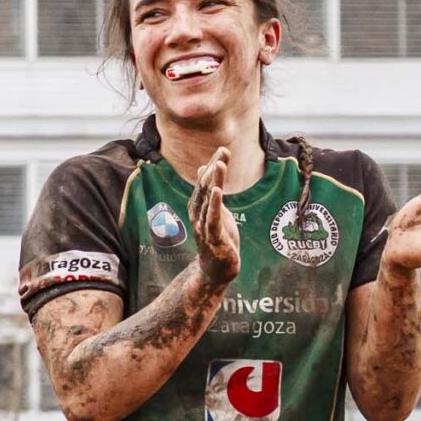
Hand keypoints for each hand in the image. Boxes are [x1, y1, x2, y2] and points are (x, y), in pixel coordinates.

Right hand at [189, 148, 238, 288]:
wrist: (215, 270)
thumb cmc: (216, 239)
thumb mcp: (214, 211)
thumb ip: (208, 191)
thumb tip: (202, 169)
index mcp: (199, 208)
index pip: (205, 183)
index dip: (213, 166)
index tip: (223, 150)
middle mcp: (198, 215)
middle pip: (205, 188)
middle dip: (214, 169)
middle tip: (222, 151)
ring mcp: (204, 226)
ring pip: (207, 200)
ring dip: (213, 182)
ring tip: (219, 165)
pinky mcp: (214, 238)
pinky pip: (213, 219)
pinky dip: (214, 204)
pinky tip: (217, 191)